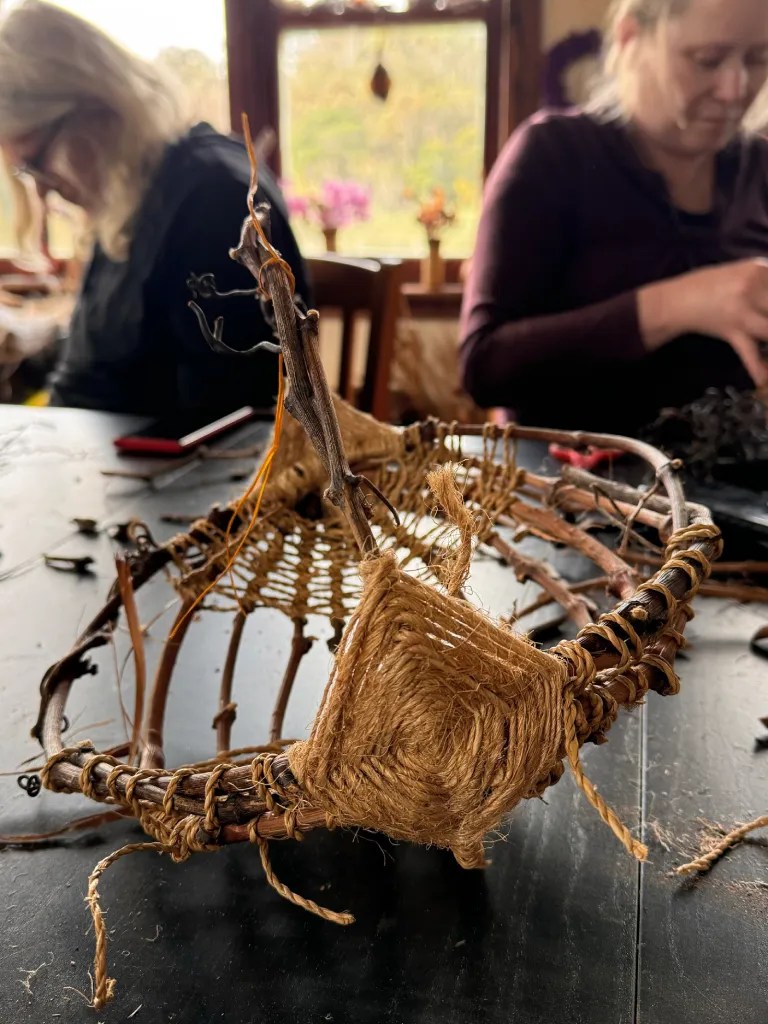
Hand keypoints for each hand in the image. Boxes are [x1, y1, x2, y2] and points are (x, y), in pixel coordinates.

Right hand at [638, 258, 767, 386]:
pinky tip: (763, 380)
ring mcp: (741, 312)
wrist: (675, 302)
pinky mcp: (731, 332)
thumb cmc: (708, 284)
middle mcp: (751, 288)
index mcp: (757, 269)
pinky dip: (758, 368)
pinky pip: (749, 352)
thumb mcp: (741, 271)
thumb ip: (766, 277)